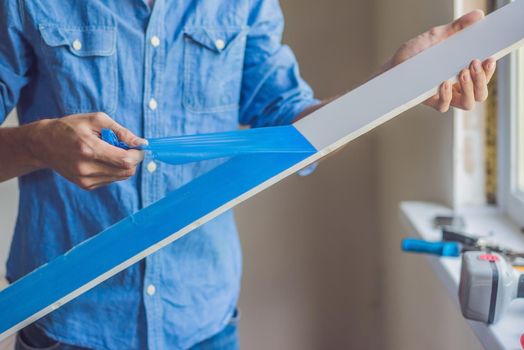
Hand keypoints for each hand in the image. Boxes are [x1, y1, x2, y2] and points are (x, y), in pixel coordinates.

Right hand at [29, 112, 146, 189]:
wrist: (43, 143)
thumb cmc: (71, 127)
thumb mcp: (96, 120)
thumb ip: (121, 131)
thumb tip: (141, 143)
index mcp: (89, 149)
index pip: (125, 160)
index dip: (138, 154)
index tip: (139, 147)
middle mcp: (86, 168)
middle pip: (126, 171)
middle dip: (133, 160)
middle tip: (127, 148)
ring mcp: (85, 179)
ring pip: (121, 177)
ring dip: (123, 165)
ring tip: (111, 151)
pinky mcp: (85, 185)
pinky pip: (111, 180)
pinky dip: (114, 170)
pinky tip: (103, 159)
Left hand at [383, 10, 495, 111]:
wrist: (391, 66)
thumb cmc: (413, 54)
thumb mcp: (436, 36)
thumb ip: (457, 27)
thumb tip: (478, 15)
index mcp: (461, 71)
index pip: (483, 76)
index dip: (489, 71)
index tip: (489, 58)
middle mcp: (455, 86)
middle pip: (480, 93)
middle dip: (482, 80)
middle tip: (474, 63)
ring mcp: (443, 95)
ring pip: (467, 103)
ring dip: (470, 89)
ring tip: (462, 72)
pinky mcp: (429, 101)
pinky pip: (444, 106)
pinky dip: (447, 95)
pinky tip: (444, 82)